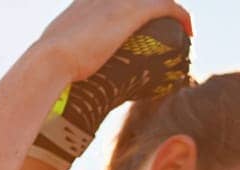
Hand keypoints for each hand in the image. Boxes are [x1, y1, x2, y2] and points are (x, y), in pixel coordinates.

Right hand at [35, 0, 193, 82]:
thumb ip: (64, 68)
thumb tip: (60, 91)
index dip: (131, 11)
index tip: (139, 30)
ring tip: (182, 31)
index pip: (114, 0)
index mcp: (84, 3)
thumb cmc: (49, 70)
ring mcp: (116, 0)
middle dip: (153, 9)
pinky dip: (181, 15)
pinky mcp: (131, 10)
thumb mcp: (56, 63)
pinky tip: (189, 31)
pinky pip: (166, 5)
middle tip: (167, 32)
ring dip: (172, 11)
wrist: (50, 62)